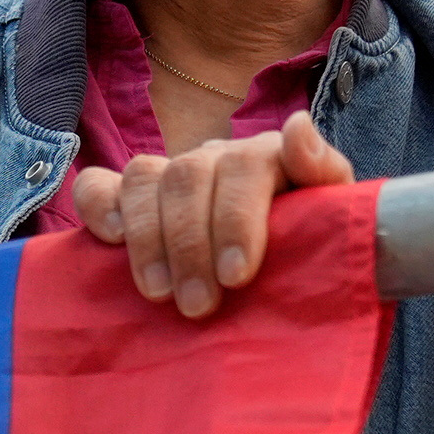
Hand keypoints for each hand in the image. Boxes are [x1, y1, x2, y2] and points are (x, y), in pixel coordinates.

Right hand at [69, 111, 353, 318]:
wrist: (290, 277)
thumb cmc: (312, 251)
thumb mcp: (334, 220)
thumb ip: (324, 174)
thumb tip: (297, 127)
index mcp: (268, 157)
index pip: (246, 165)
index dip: (236, 217)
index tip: (237, 276)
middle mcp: (217, 156)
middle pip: (189, 176)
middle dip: (190, 245)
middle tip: (198, 306)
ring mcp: (172, 173)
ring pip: (144, 177)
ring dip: (148, 238)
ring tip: (159, 294)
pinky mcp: (133, 197)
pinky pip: (99, 185)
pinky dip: (100, 207)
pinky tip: (111, 241)